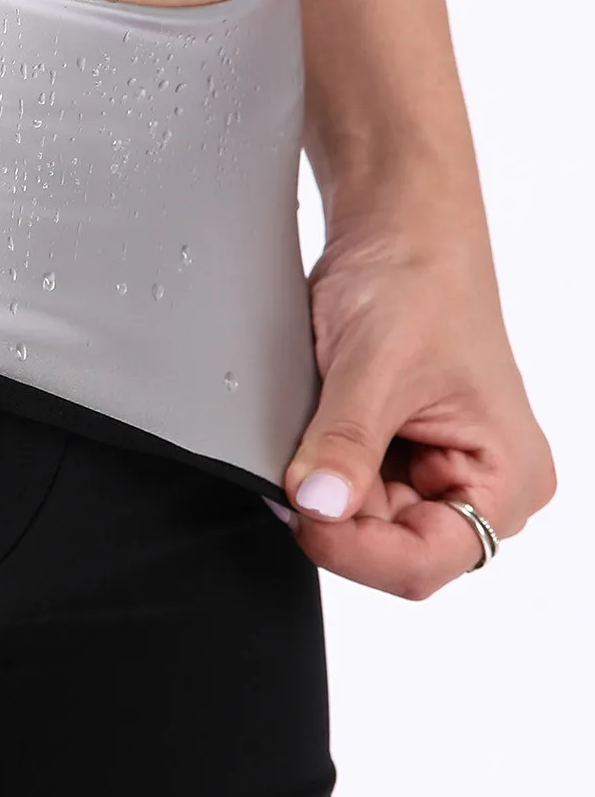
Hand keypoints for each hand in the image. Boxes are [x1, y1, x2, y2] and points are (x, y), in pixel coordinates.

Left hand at [278, 214, 554, 596]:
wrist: (396, 234)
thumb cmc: (417, 282)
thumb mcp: (376, 366)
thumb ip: (347, 442)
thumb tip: (320, 504)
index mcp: (509, 477)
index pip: (427, 561)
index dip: (356, 550)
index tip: (302, 511)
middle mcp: (482, 488)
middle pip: (388, 551)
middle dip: (331, 519)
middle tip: (286, 474)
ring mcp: (436, 476)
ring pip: (360, 528)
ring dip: (321, 495)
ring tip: (308, 438)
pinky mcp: (397, 460)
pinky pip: (346, 496)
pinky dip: (317, 476)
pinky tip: (310, 441)